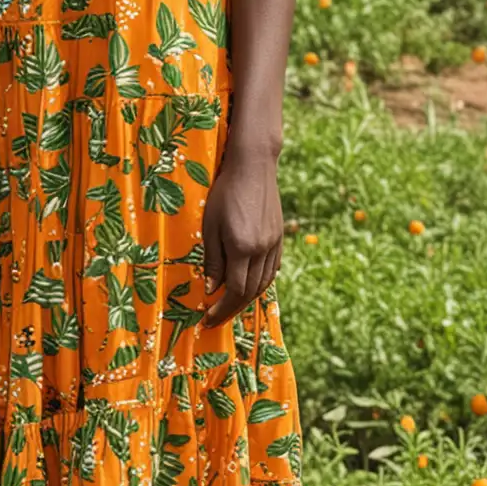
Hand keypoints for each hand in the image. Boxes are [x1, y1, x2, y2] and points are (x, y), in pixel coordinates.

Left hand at [201, 142, 283, 329]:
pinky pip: (272, 269)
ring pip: (263, 283)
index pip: (234, 290)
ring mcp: (274, 244)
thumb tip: (210, 289)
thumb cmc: (224, 193)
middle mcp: (262, 250)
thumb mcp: (210, 226)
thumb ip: (213, 260)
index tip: (207, 318)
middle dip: (232, 309)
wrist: (253, 167)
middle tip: (215, 318)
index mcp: (242, 248)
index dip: (220, 308)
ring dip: (247, 299)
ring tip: (229, 305)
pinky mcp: (279, 237)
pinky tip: (249, 285)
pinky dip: (260, 283)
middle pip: (250, 292)